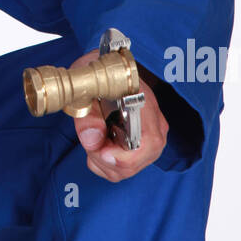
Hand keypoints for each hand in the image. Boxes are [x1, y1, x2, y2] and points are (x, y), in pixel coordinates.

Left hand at [68, 51, 168, 181]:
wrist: (106, 70)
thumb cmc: (98, 75)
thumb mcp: (86, 88)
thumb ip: (87, 115)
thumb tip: (92, 140)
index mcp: (144, 105)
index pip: (148, 144)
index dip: (122, 157)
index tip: (98, 151)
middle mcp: (154, 125)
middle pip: (135, 163)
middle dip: (104, 160)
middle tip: (89, 140)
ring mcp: (151, 138)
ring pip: (128, 170)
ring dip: (102, 162)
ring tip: (93, 138)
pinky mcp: (142, 147)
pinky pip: (124, 169)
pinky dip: (105, 164)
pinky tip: (99, 144)